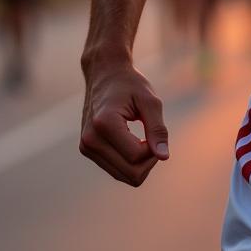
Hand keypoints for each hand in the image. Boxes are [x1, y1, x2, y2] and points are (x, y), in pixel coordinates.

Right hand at [79, 56, 169, 186]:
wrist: (105, 74)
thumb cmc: (131, 84)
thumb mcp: (150, 101)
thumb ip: (158, 129)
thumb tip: (164, 157)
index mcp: (104, 124)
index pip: (136, 156)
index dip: (154, 149)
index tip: (156, 130)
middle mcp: (90, 139)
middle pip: (130, 174)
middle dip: (148, 160)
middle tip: (153, 138)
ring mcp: (86, 147)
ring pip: (123, 176)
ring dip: (140, 162)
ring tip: (143, 138)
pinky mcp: (87, 150)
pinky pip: (116, 170)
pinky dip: (130, 161)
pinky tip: (132, 141)